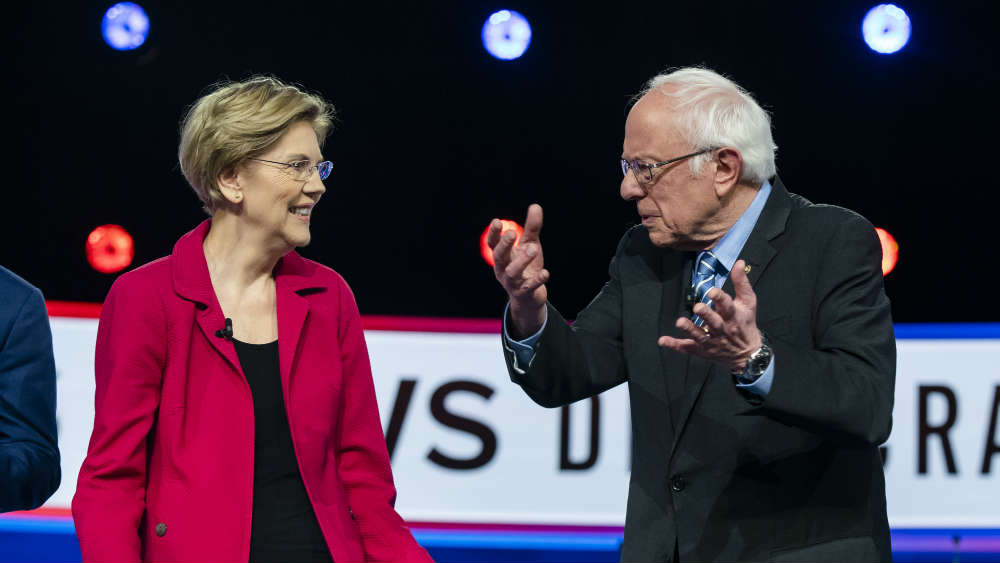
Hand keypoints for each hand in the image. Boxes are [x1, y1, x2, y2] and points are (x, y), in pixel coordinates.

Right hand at [487, 204, 548, 336]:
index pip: (493, 245)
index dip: (494, 234)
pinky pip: (528, 287)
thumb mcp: (529, 245)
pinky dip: (536, 280)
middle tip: (513, 232)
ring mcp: (512, 283)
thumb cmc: (527, 267)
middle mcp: (503, 269)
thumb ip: (531, 228)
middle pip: (499, 257)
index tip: (497, 221)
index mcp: (502, 257)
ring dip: (522, 260)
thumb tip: (535, 206)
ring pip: (512, 272)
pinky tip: (545, 272)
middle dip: (504, 245)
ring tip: (533, 248)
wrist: (529, 297)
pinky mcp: (524, 293)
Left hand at [658, 259, 761, 372]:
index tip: (712, 291)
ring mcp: (712, 341)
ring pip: (700, 336)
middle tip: (697, 307)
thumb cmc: (745, 323)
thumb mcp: (748, 302)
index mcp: (733, 316)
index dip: (720, 298)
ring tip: (680, 322)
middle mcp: (723, 329)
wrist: (747, 353)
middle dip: (706, 315)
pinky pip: (687, 348)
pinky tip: (663, 340)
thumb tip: (739, 262)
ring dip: (690, 329)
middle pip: (714, 323)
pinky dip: (675, 344)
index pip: (727, 306)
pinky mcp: (703, 350)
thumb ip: (741, 282)